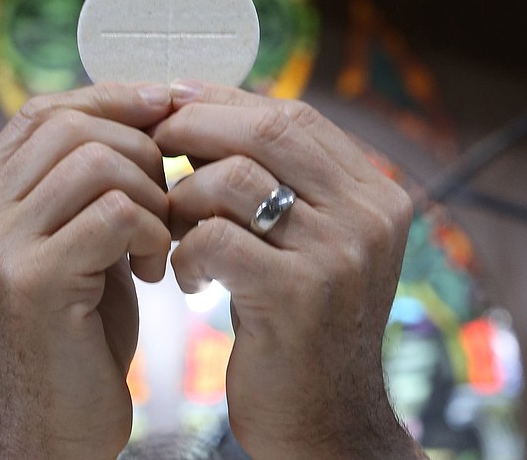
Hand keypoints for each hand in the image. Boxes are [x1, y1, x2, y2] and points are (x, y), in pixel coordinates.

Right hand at [0, 84, 173, 458]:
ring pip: (96, 160)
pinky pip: (117, 212)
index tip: (165, 107)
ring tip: (161, 240)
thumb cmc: (77, 335)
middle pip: (71, 125)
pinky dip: (154, 232)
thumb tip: (142, 110)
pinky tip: (156, 270)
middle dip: (140, 149)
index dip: (108, 98)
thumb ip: (85, 187)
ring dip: (152, 194)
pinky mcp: (33, 279)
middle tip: (167, 199)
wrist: (53, 427)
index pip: (42, 112)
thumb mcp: (75, 244)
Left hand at [154, 81, 425, 458]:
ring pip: (235, 178)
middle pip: (269, 129)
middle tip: (151, 147)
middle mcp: (370, 216)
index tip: (173, 105)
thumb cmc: (299, 329)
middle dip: (196, 128)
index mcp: (375, 195)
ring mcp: (341, 253)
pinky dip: (185, 251)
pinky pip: (216, 238)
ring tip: (169, 230)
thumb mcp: (308, 246)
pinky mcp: (300, 295)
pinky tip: (184, 279)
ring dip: (183, 197)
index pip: (294, 116)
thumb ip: (281, 184)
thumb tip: (206, 109)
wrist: (325, 423)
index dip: (226, 103)